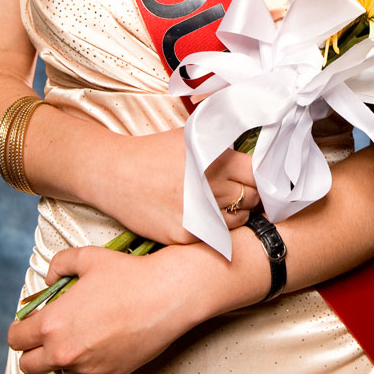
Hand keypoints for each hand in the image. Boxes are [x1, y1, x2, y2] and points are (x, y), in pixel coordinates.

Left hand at [8, 244, 207, 373]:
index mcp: (52, 324)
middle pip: (29, 366)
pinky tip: (111, 334)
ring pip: (62, 369)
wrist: (168, 295)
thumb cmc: (128, 274)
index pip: (16, 339)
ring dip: (66, 354)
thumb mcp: (87, 257)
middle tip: (49, 333)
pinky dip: (93, 357)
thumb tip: (51, 280)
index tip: (28, 323)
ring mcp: (89, 368)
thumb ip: (59, 265)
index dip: (20, 328)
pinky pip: (91, 371)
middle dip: (33, 351)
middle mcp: (65, 352)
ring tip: (88, 328)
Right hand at [94, 130, 258, 245]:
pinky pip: (217, 236)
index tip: (254, 180)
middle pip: (252, 198)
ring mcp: (201, 213)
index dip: (258, 177)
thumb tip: (251, 156)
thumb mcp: (191, 136)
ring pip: (240, 220)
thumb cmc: (153, 152)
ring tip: (217, 205)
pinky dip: (215, 230)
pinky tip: (200, 217)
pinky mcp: (187, 234)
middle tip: (235, 192)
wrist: (114, 173)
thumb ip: (222, 145)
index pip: (257, 174)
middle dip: (248, 195)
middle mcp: (213, 186)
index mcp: (217, 159)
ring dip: (235, 214)